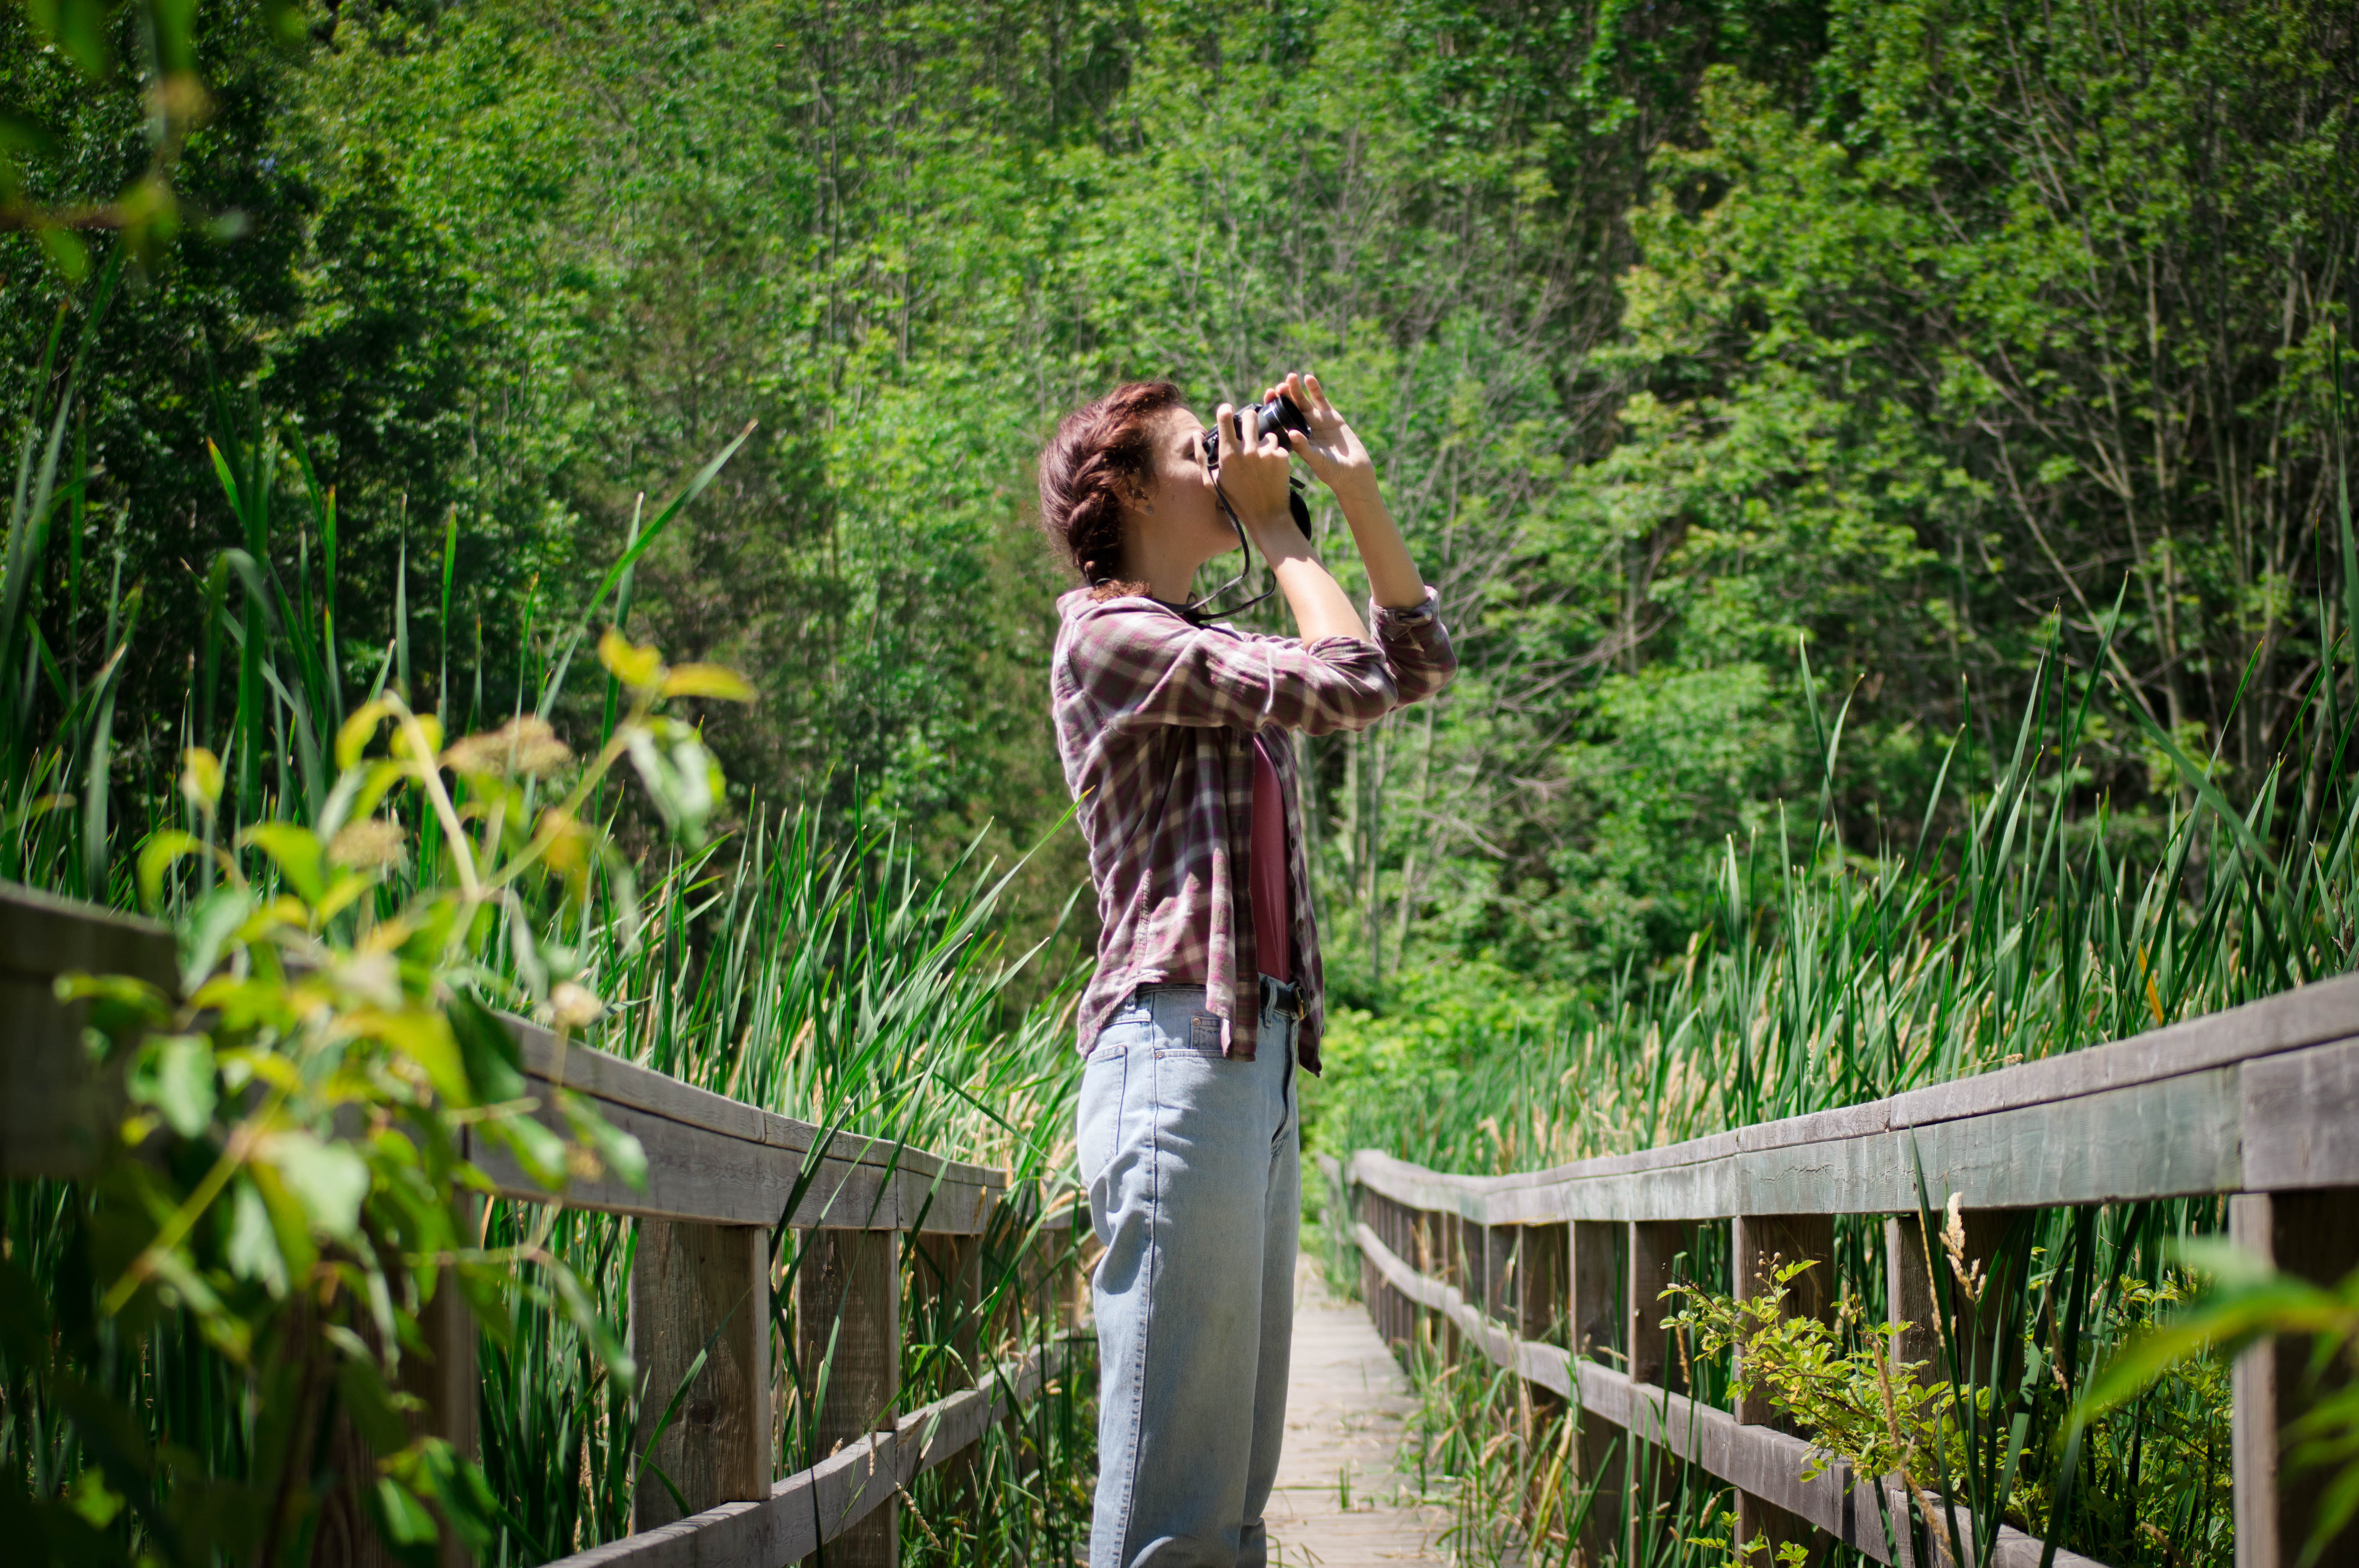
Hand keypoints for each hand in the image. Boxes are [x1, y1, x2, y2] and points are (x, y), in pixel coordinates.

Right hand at [1209, 400, 1298, 549]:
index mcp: (1229, 456)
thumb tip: (1196, 436)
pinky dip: (1275, 454)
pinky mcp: (1282, 457)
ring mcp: (1267, 453)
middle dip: (1249, 419)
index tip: (1227, 410)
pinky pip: (1278, 447)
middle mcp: (1248, 451)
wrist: (1266, 516)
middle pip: (1250, 417)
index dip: (1226, 411)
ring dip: (1264, 441)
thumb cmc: (1235, 501)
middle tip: (1249, 427)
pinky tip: (1271, 469)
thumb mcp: (1212, 483)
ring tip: (1261, 459)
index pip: (1225, 419)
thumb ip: (1202, 458)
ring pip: (1267, 433)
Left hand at [1271, 372, 1375, 496]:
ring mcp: (1316, 421)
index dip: (1273, 408)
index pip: (1280, 421)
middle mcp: (1303, 428)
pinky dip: (1314, 389)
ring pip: (1303, 401)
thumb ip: (1304, 447)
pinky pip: (1320, 399)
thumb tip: (1291, 433)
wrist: (1353, 471)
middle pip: (1290, 408)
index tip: (1268, 398)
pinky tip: (1308, 378)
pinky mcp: (1330, 416)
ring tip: (1291, 377)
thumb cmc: (1331, 471)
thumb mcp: (1316, 460)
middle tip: (1278, 388)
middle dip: (1284, 397)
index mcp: (1294, 439)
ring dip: (1296, 389)